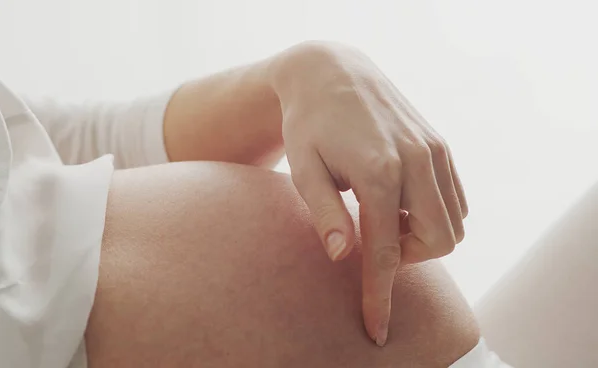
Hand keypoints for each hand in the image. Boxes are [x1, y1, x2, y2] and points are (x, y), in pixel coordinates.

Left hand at [271, 41, 467, 345]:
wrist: (332, 72)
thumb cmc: (309, 124)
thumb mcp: (304, 169)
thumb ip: (325, 214)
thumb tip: (344, 257)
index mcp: (379, 172)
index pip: (386, 252)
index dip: (380, 296)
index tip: (376, 330)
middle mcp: (417, 162)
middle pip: (438, 243)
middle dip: (408, 258)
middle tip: (375, 238)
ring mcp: (435, 152)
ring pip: (454, 224)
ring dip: (422, 236)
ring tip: (384, 213)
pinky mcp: (441, 145)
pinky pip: (456, 200)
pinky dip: (435, 214)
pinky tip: (401, 199)